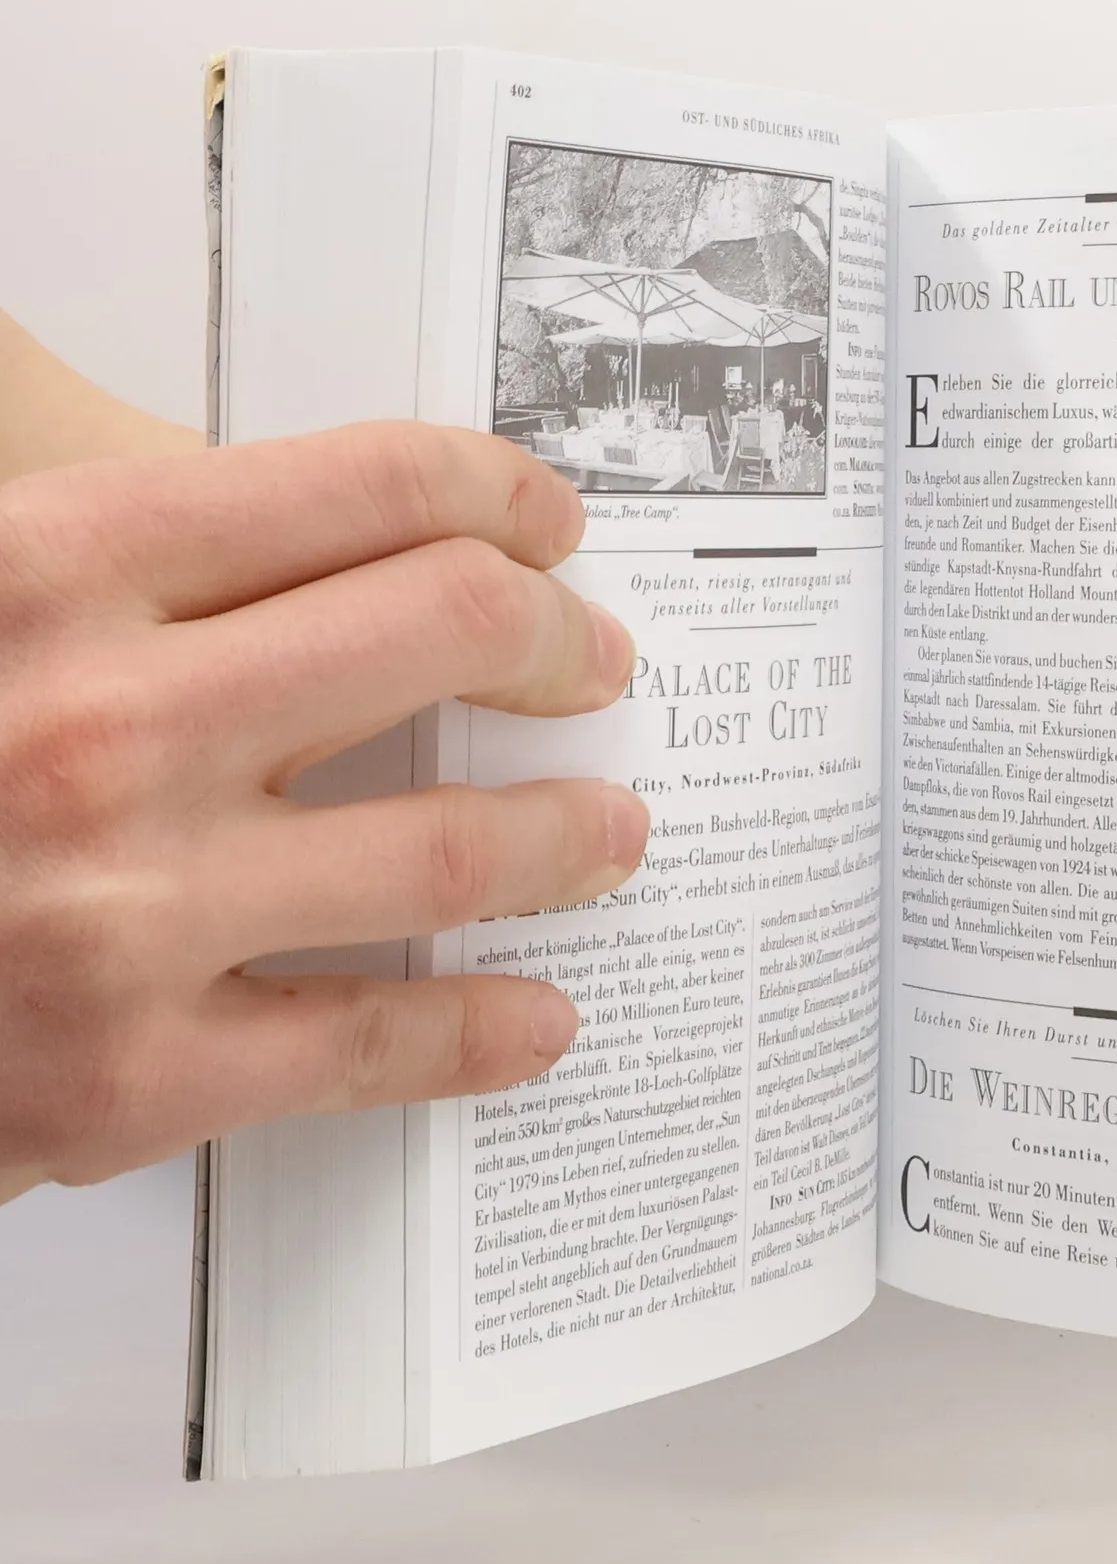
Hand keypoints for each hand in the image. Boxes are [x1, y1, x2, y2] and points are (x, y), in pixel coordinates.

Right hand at [0, 423, 644, 1201]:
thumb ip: (118, 545)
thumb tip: (331, 528)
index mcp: (48, 568)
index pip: (362, 485)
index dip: (494, 491)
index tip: (548, 522)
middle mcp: (102, 726)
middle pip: (442, 631)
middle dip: (557, 640)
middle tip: (595, 662)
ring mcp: (128, 911)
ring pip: (448, 845)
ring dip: (567, 832)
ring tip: (613, 829)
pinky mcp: (129, 1078)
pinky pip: (368, 1047)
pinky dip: (481, 1034)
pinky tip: (538, 1020)